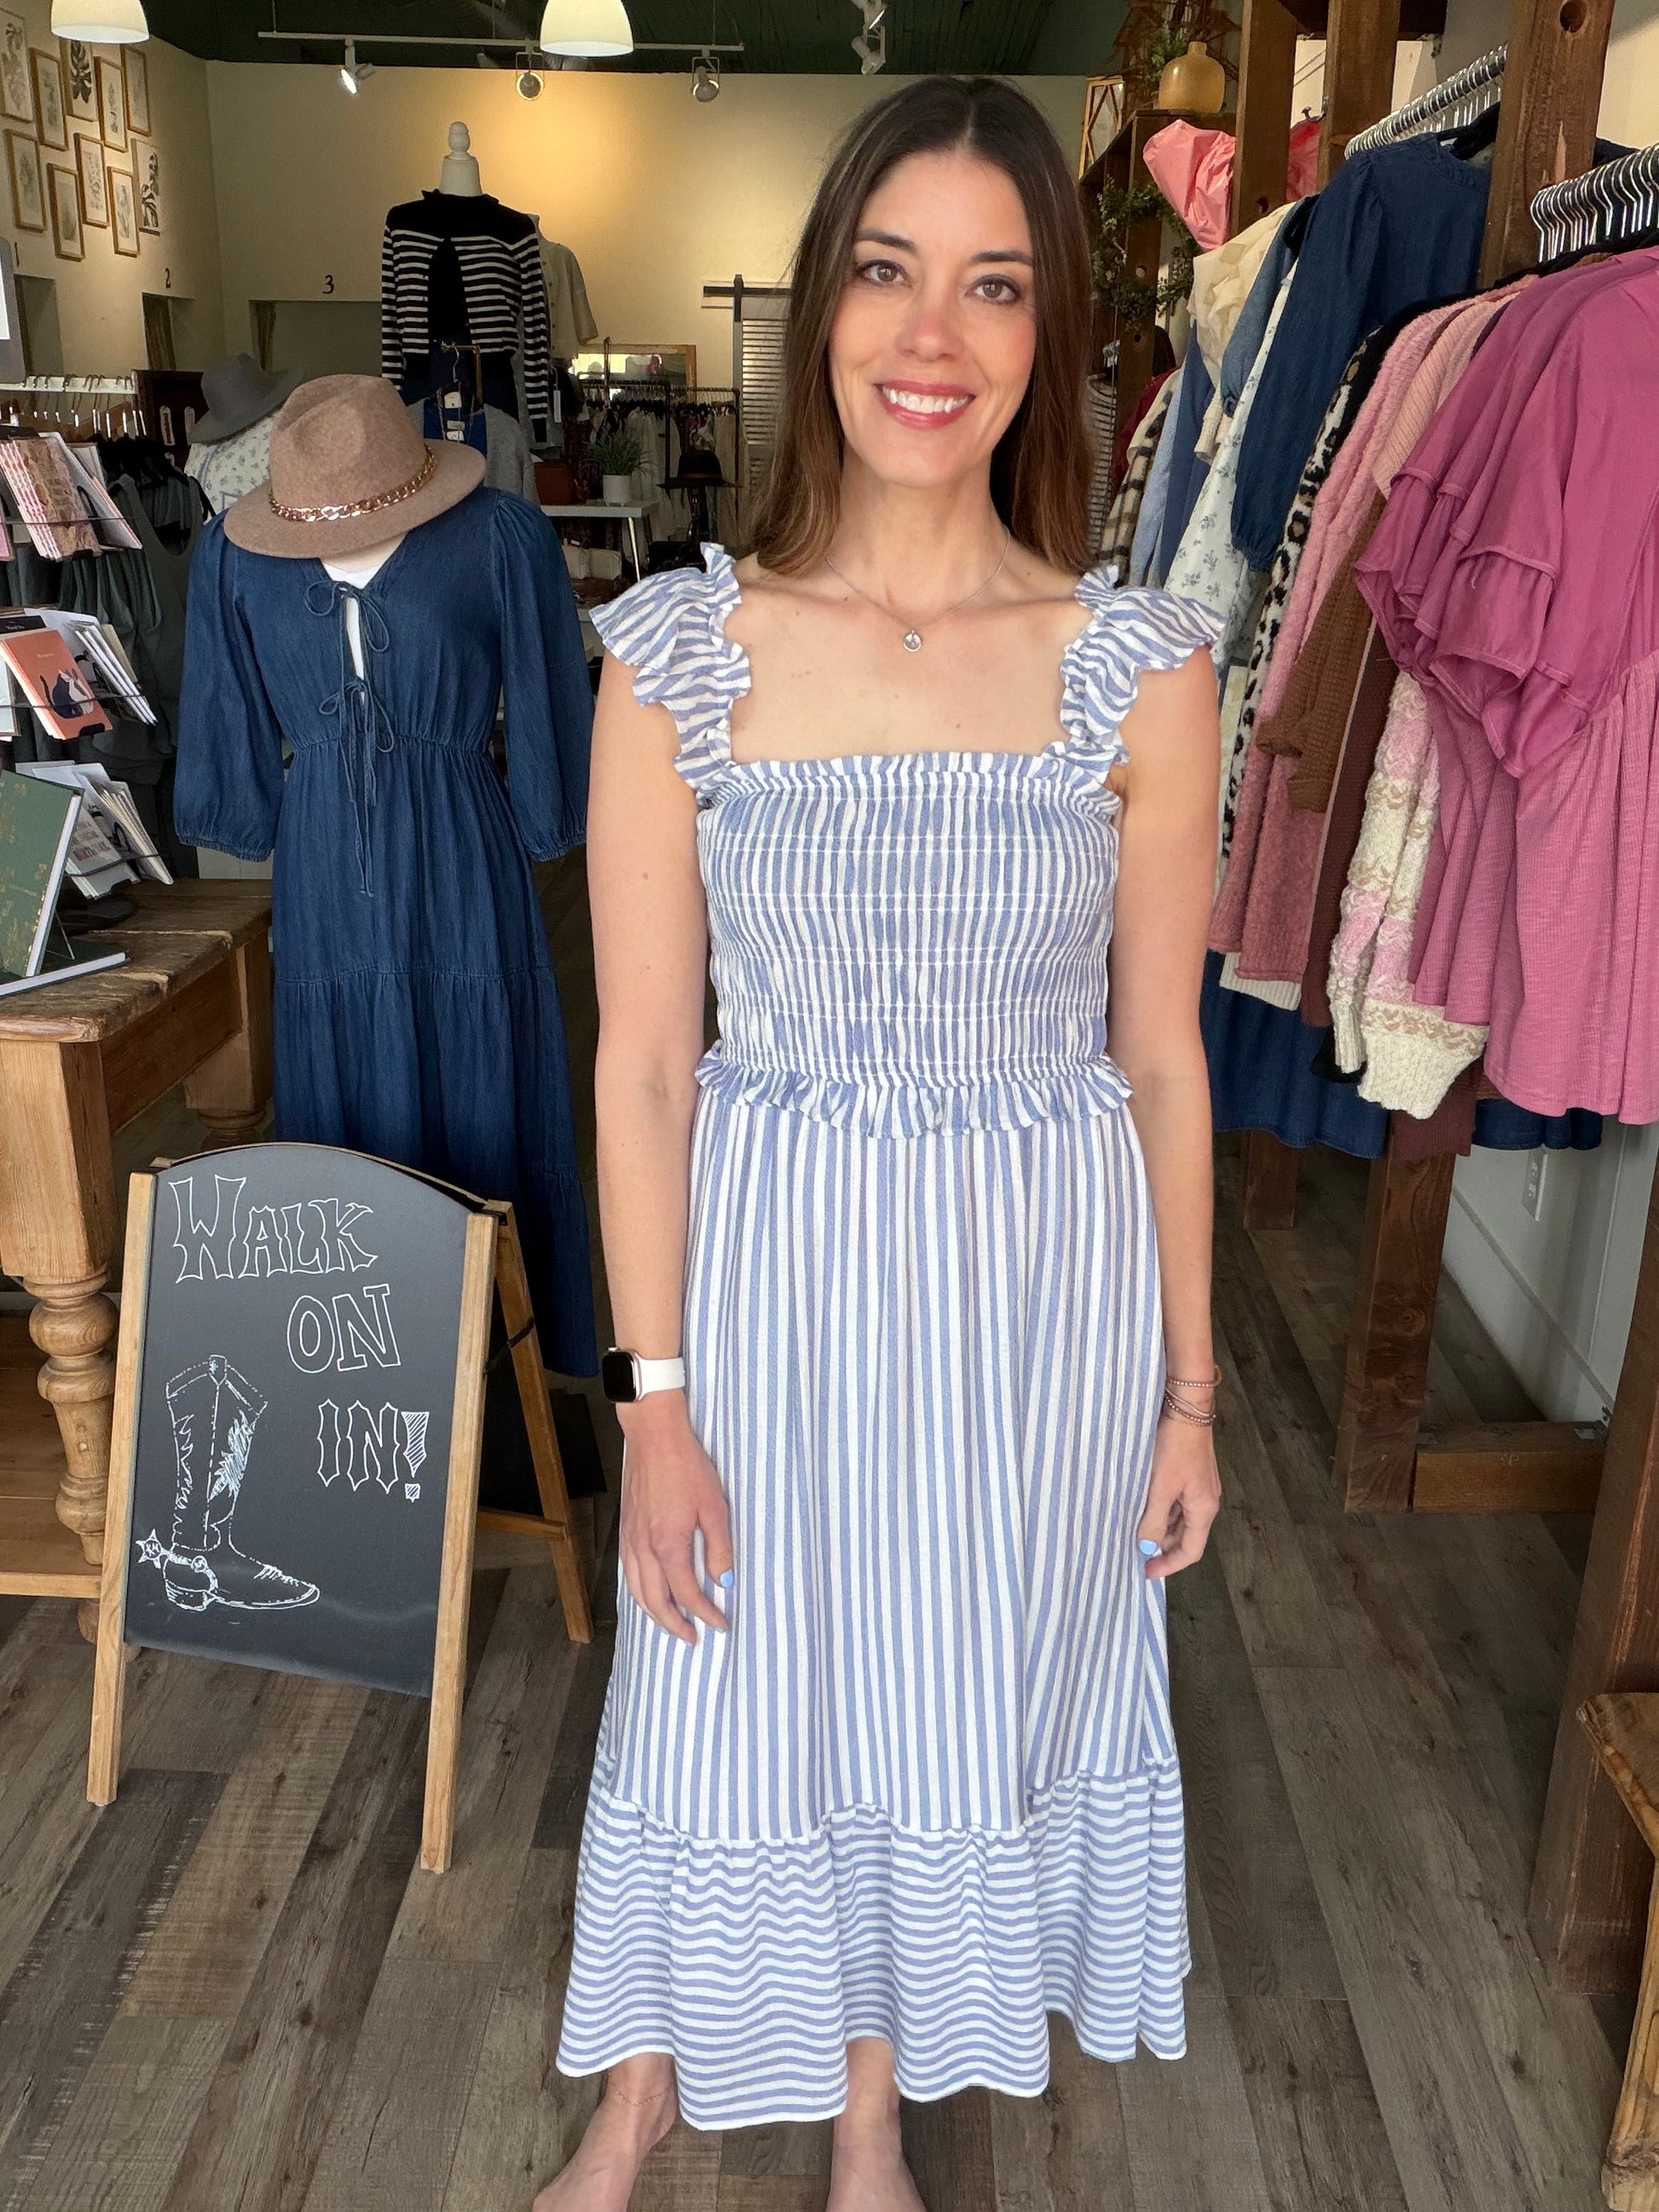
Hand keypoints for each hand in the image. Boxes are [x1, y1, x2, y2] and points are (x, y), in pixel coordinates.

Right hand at [617, 1394, 732, 1643]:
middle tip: (693, 1638)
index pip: (688, 1593)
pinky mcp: (626, 1530)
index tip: (721, 1623)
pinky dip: (639, 1593)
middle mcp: (644, 1548)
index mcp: (669, 1545)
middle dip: (675, 1625)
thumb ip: (719, 1548)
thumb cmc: (688, 1467)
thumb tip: (723, 1582)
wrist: (655, 1437)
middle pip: (656, 1601)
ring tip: (672, 1625)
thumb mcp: (715, 1506)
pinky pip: (628, 1574)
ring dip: (654, 1614)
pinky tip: (649, 1595)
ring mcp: (630, 1540)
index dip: (706, 1613)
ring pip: (637, 1591)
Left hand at [1136, 1413, 1219, 1579]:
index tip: (1146, 1571)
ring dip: (1160, 1527)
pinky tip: (1142, 1505)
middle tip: (1135, 1549)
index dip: (1169, 1564)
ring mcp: (1199, 1487)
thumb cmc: (1175, 1447)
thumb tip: (1145, 1546)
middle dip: (1162, 1546)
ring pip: (1179, 1518)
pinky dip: (1161, 1509)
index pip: (1190, 1551)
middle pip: (1185, 1536)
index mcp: (1203, 1509)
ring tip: (1134, 1527)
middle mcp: (1205, 1501)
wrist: (1186, 1408)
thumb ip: (1153, 1519)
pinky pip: (1176, 1501)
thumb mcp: (1161, 1487)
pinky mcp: (1190, 1473)